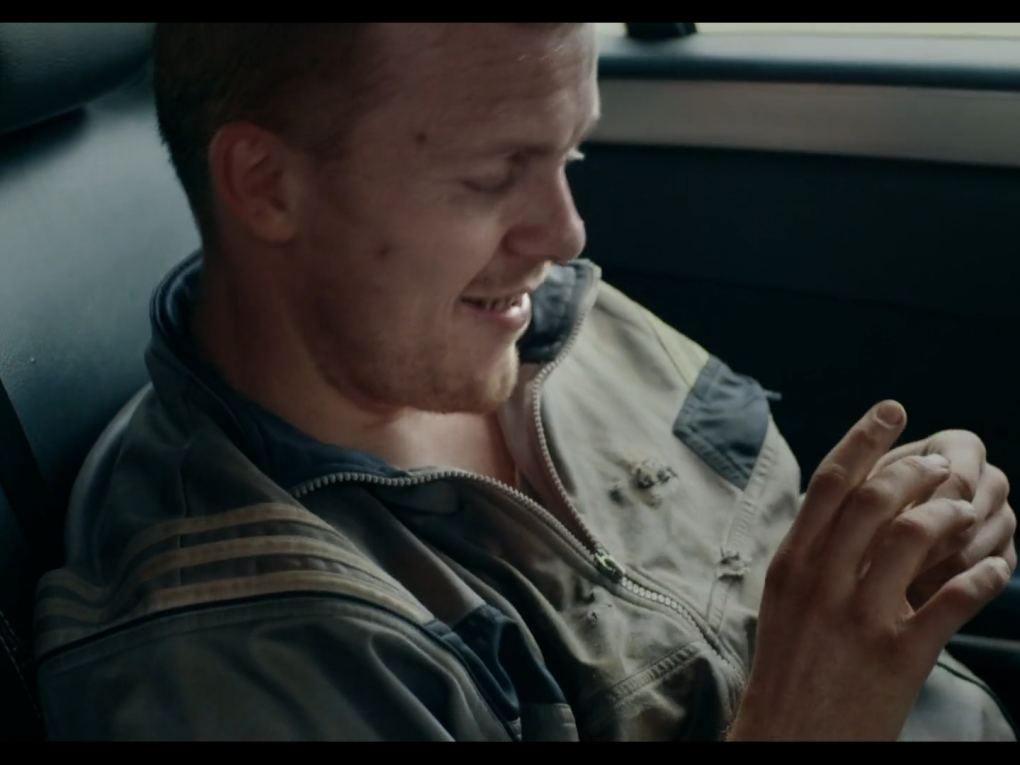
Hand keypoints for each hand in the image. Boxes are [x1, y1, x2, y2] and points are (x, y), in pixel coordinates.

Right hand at [728, 401, 1011, 741]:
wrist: (786, 738)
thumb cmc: (788, 667)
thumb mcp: (785, 600)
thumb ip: (811, 553)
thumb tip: (841, 505)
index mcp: (791, 563)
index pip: (830, 482)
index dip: (865, 438)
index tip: (893, 410)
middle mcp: (821, 581)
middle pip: (874, 498)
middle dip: (917, 471)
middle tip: (942, 463)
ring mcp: (859, 617)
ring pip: (914, 536)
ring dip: (950, 515)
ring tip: (968, 511)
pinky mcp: (898, 655)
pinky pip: (954, 599)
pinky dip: (983, 576)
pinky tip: (996, 567)